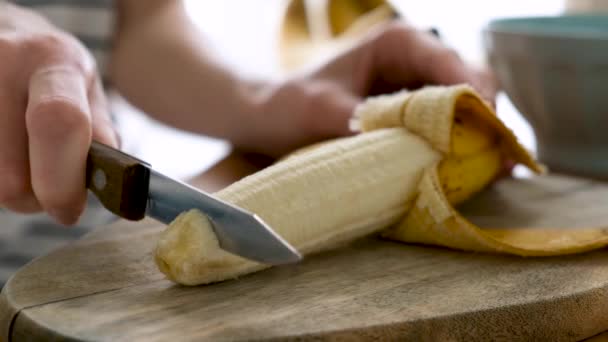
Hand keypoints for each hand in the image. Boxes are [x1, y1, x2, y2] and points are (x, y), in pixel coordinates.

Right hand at [0, 4, 117, 223]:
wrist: (1, 33)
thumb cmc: (50, 69)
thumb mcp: (86, 86)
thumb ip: (100, 132)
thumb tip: (112, 180)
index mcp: (55, 61)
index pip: (58, 124)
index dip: (63, 181)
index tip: (68, 209)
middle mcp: (5, 62)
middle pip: (11, 176)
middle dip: (34, 197)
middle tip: (46, 184)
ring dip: (10, 187)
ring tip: (21, 157)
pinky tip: (5, 150)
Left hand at [247, 22, 496, 155]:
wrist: (270, 121)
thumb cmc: (289, 105)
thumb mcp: (321, 112)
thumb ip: (365, 126)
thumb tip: (410, 150)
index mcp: (397, 43)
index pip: (451, 64)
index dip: (475, 98)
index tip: (487, 133)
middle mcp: (416, 62)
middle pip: (470, 88)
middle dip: (485, 124)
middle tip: (498, 163)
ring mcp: (418, 91)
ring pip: (465, 113)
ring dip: (476, 142)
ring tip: (491, 175)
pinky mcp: (413, 119)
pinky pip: (446, 132)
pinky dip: (457, 153)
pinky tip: (466, 177)